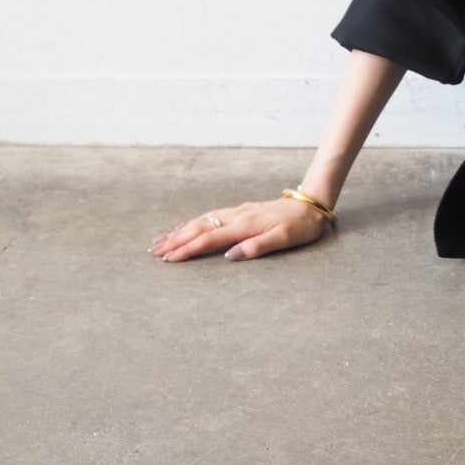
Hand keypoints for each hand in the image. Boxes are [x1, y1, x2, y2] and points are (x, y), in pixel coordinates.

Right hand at [149, 197, 327, 262]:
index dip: (187, 249)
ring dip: (180, 230)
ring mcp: (237, 212)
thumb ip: (257, 247)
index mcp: (245, 225)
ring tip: (161, 240)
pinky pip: (210, 216)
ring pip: (202, 220)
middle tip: (153, 251)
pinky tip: (185, 227)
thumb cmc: (300, 225)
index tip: (169, 259)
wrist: (311, 204)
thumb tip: (229, 257)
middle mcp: (237, 216)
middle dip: (175, 239)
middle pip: (199, 227)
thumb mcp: (285, 239)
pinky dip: (193, 223)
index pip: (209, 239)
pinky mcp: (240, 211)